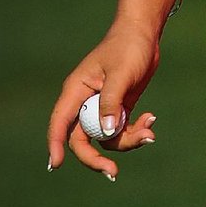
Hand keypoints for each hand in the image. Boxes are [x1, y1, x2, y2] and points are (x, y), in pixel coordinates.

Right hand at [47, 19, 160, 179]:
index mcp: (77, 90)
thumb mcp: (121, 74)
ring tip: (149, 132)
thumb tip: (106, 133)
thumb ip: (111, 102)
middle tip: (113, 171)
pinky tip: (150, 120)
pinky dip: (136, 131)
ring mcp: (101, 107)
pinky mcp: (118, 109)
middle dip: (96, 157)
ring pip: (106, 139)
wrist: (144, 35)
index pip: (60, 122)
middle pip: (82, 140)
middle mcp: (85, 102)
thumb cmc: (128, 48)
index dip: (54, 144)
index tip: (55, 165)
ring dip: (127, 141)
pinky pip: (121, 131)